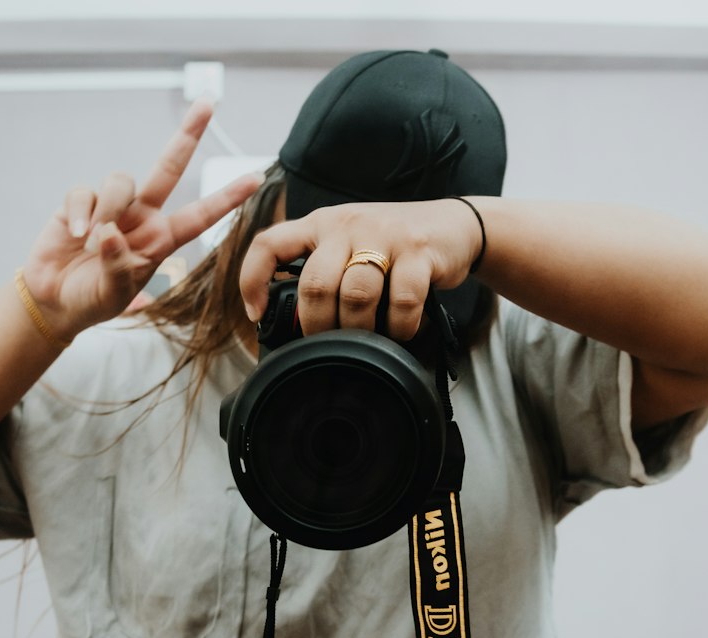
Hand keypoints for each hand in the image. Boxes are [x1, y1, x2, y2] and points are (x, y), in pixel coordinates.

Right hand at [20, 100, 262, 341]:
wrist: (56, 300)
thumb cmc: (92, 300)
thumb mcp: (112, 294)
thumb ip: (116, 266)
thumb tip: (110, 233)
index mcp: (160, 240)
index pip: (199, 216)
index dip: (226, 197)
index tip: (256, 178)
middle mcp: (141, 217)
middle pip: (168, 168)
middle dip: (188, 135)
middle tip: (209, 102)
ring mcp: (112, 207)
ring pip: (121, 181)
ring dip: (108, 212)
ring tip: (91, 246)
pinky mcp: (81, 203)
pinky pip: (84, 192)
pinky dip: (80, 213)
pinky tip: (75, 236)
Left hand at [239, 199, 482, 341]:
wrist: (453, 227)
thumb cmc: (393, 247)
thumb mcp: (350, 248)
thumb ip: (323, 274)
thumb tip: (295, 327)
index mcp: (322, 225)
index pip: (270, 243)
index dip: (254, 280)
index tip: (257, 314)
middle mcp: (348, 224)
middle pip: (315, 283)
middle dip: (318, 325)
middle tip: (329, 343)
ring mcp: (384, 235)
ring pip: (356, 294)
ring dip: (359, 329)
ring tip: (368, 339)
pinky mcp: (419, 250)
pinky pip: (402, 300)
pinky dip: (400, 326)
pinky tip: (401, 330)